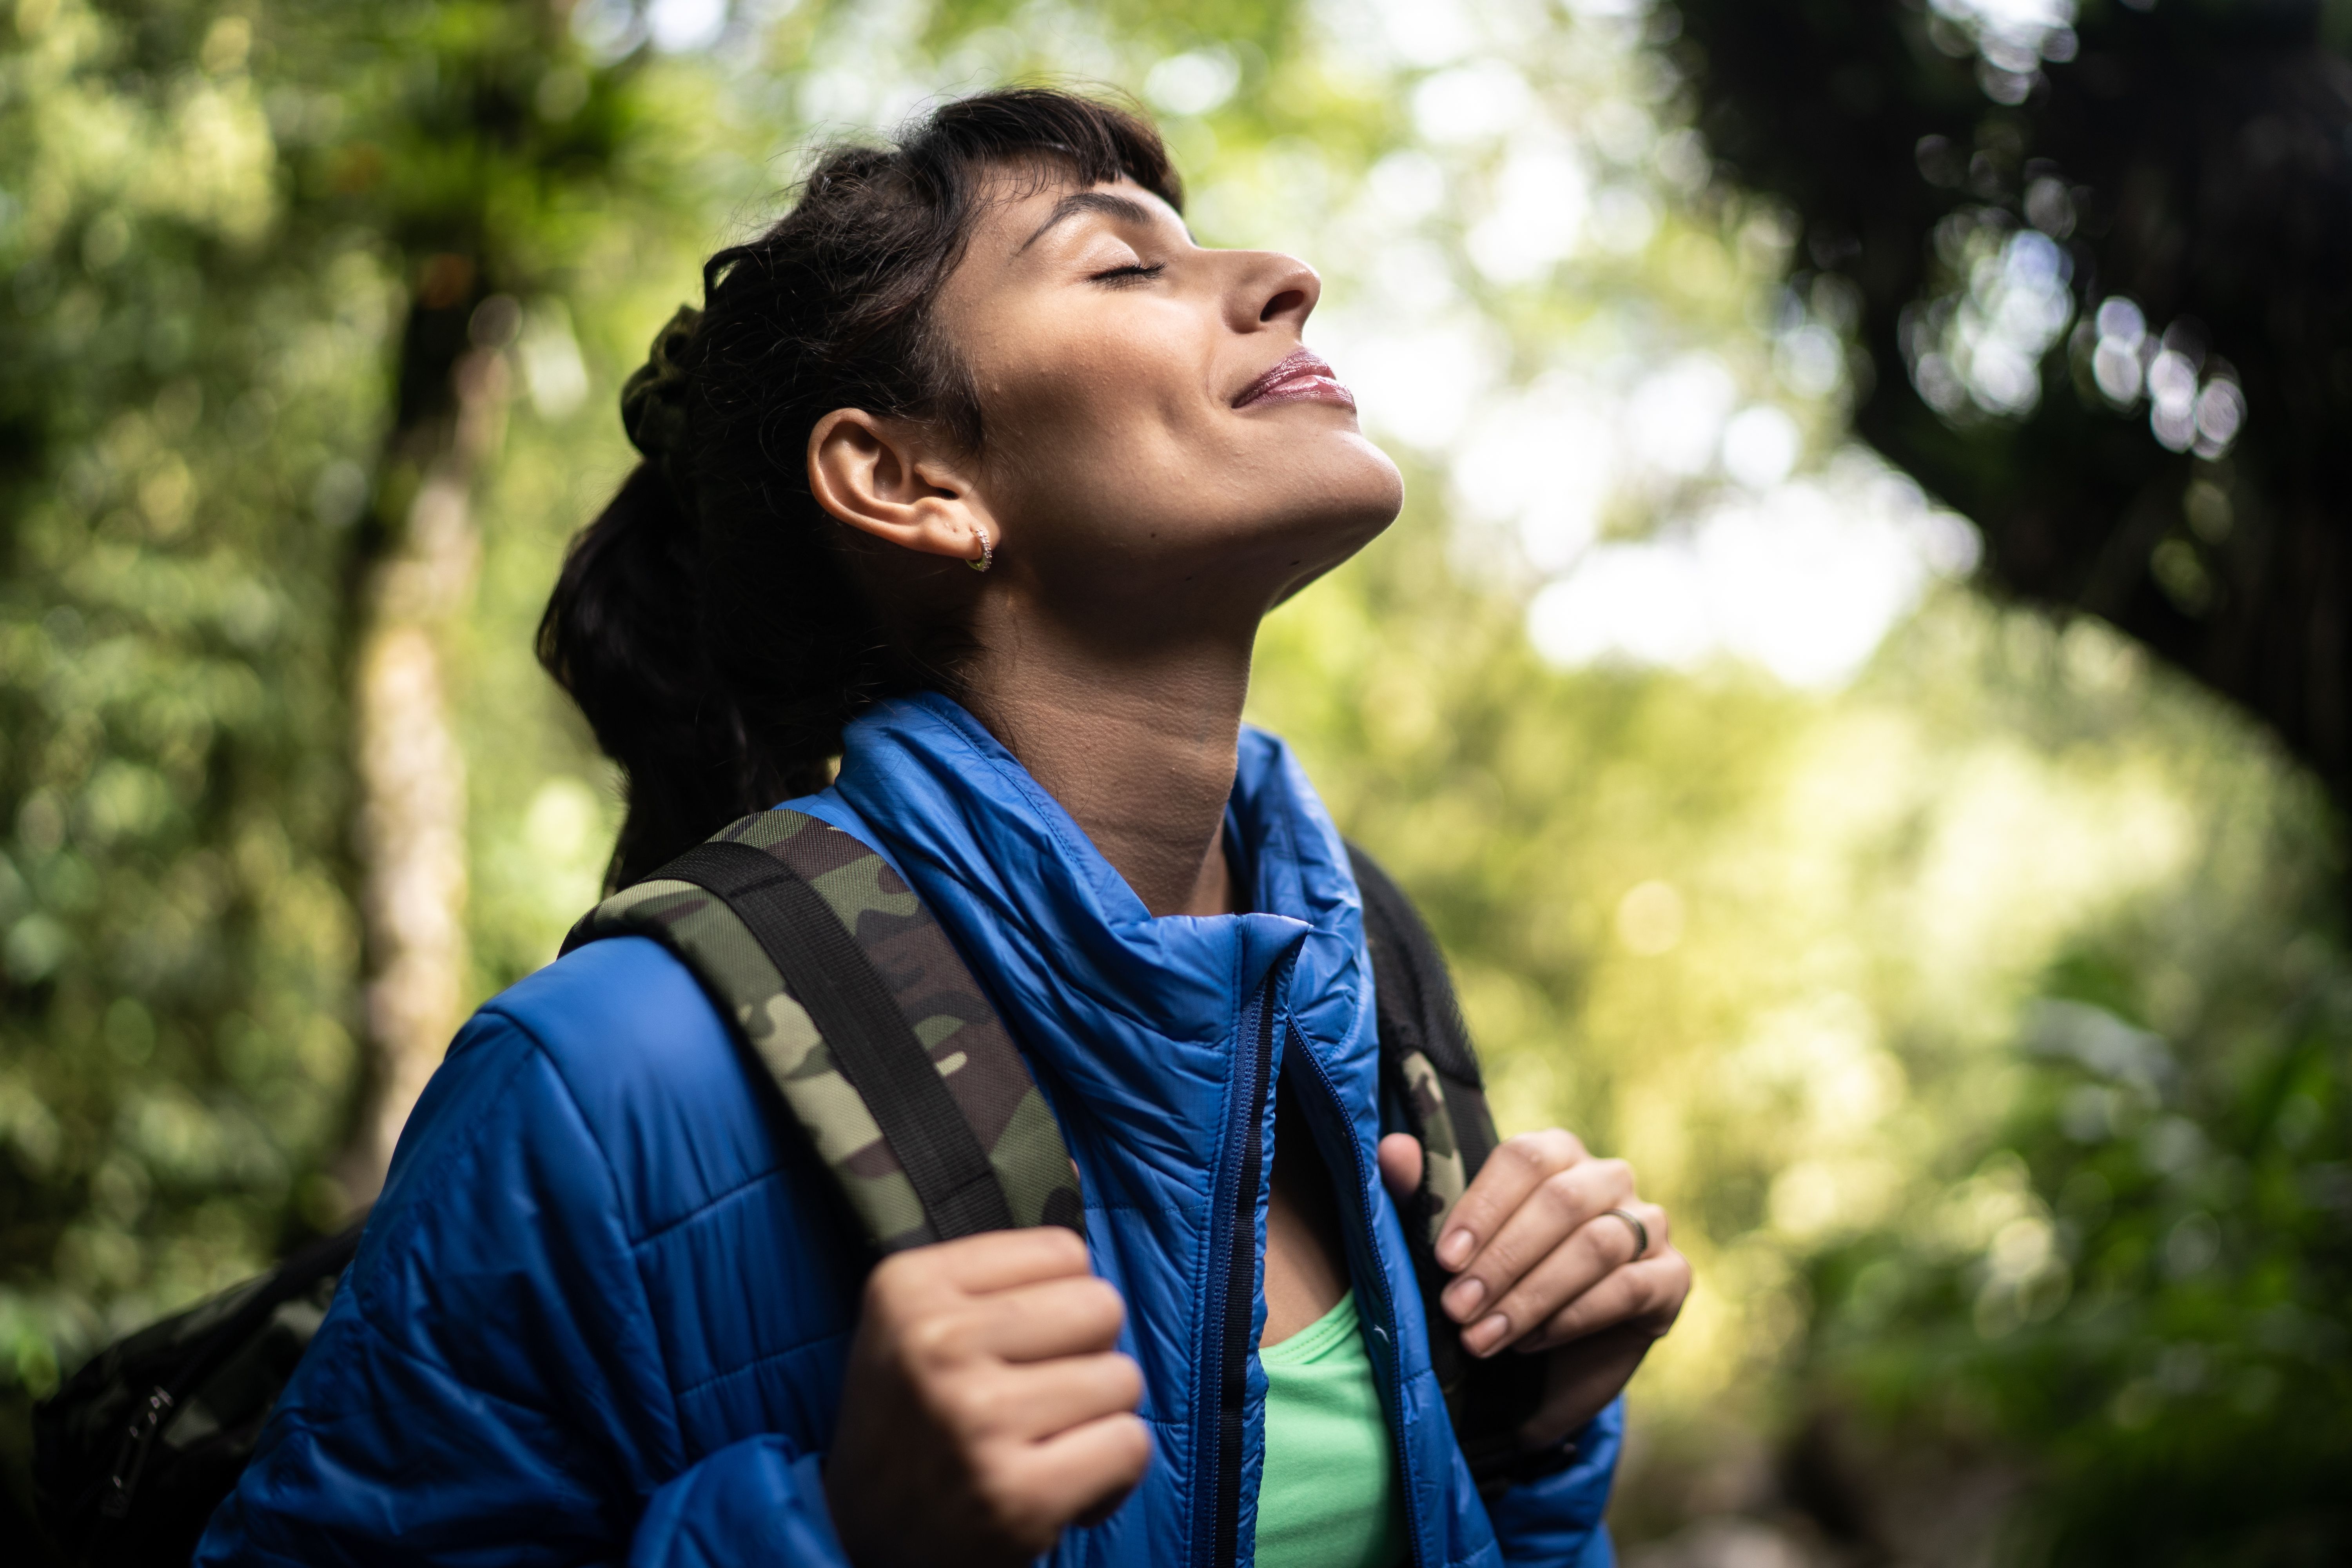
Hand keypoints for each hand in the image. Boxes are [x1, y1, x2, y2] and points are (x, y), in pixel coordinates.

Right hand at [824, 1228, 1151, 1567]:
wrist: (858, 1543)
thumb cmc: (913, 1420)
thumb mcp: (921, 1319)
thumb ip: (998, 1263)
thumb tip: (1077, 1163)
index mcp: (909, 1286)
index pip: (1064, 1250)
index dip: (1060, 1302)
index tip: (1017, 1347)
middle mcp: (937, 1344)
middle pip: (1102, 1306)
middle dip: (1087, 1355)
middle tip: (1038, 1399)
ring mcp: (976, 1421)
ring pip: (1123, 1379)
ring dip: (1098, 1419)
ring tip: (1043, 1445)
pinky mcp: (1016, 1495)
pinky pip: (1130, 1445)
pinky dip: (1111, 1475)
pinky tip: (1060, 1489)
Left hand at [1378, 1128, 1689, 1444]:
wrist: (1544, 1367)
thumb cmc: (1494, 1289)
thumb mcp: (1454, 1251)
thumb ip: (1420, 1196)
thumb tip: (1392, 1150)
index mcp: (1556, 1154)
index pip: (1524, 1157)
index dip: (1482, 1206)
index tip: (1444, 1259)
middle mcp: (1608, 1178)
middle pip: (1561, 1200)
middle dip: (1502, 1259)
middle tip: (1456, 1309)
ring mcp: (1649, 1225)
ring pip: (1596, 1244)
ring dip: (1531, 1295)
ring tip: (1482, 1336)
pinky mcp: (1672, 1278)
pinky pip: (1629, 1288)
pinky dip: (1573, 1317)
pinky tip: (1531, 1342)